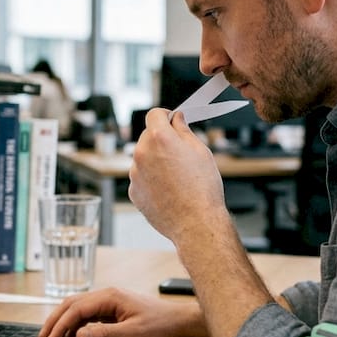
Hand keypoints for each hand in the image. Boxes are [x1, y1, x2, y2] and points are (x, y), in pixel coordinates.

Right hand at [38, 287, 207, 336]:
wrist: (176, 321)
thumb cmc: (159, 324)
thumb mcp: (132, 333)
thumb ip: (104, 334)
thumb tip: (79, 336)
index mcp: (110, 296)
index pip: (76, 309)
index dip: (61, 324)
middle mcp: (106, 295)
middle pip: (72, 304)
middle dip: (55, 320)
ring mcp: (109, 301)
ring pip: (78, 307)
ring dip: (63, 321)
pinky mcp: (112, 309)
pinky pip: (87, 314)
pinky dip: (75, 323)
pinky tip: (71, 335)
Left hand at [129, 109, 229, 242]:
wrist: (196, 223)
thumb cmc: (202, 188)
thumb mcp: (200, 151)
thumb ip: (184, 131)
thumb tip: (176, 119)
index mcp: (158, 138)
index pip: (154, 114)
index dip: (165, 116)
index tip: (172, 122)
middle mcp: (141, 153)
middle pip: (148, 136)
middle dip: (161, 139)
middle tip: (180, 153)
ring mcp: (135, 174)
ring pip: (144, 158)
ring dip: (156, 160)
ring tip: (177, 177)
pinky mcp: (134, 192)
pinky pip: (141, 177)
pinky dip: (152, 179)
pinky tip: (169, 190)